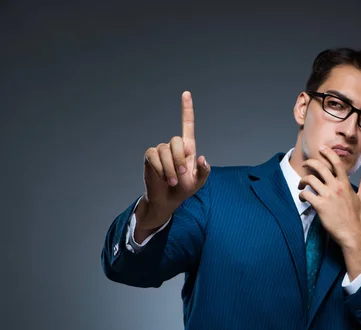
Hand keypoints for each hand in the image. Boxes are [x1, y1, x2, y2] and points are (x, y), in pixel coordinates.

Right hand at [139, 91, 209, 227]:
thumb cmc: (184, 188)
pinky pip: (153, 157)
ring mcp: (160, 150)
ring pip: (165, 151)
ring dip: (170, 168)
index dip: (186, 109)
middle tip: (181, 174)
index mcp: (188, 148)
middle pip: (176, 140)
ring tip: (172, 180)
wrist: (168, 199)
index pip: (187, 124)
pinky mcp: (150, 156)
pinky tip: (163, 177)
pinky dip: (160, 169)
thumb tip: (202, 158)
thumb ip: (204, 171)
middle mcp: (173, 146)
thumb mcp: (199, 182)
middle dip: (179, 159)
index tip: (186, 93)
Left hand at [298, 145, 360, 246]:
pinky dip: (301, 194)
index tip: (322, 148)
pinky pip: (306, 194)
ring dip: (302, 180)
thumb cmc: (356, 217)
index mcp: (345, 184)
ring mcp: (328, 196)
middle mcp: (336, 187)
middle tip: (305, 164)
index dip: (328, 153)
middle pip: (320, 167)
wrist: (351, 233)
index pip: (337, 163)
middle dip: (310, 162)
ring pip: (310, 179)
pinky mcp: (320, 206)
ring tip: (301, 185)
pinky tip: (302, 197)